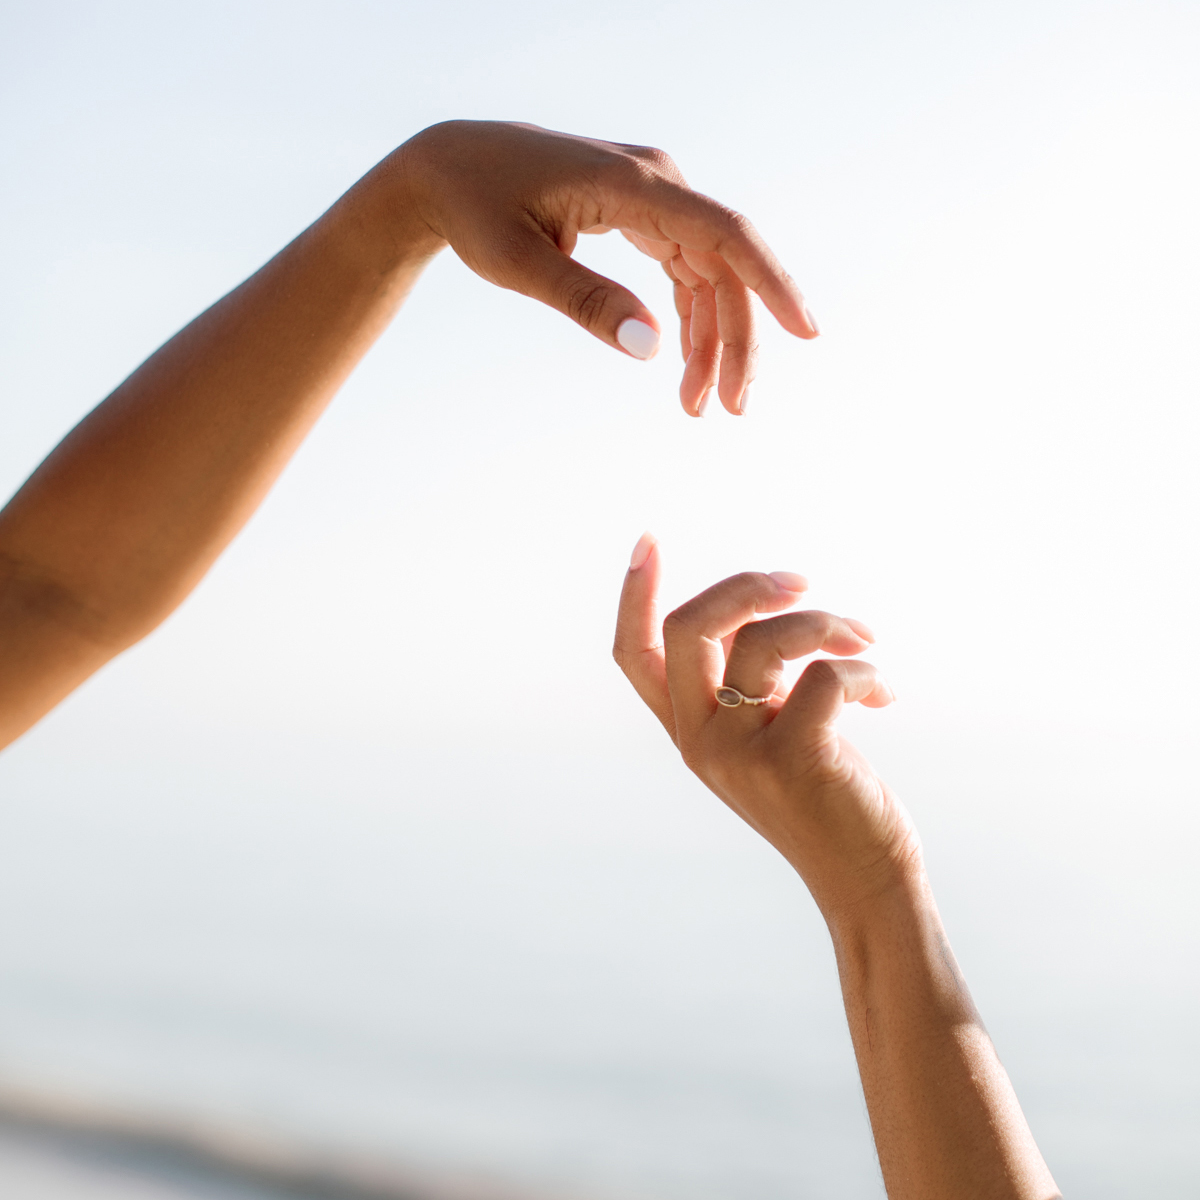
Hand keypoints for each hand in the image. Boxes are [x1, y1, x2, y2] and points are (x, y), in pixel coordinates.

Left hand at [393, 121, 819, 415]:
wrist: (449, 170)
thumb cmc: (476, 209)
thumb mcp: (519, 264)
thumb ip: (585, 301)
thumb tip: (651, 348)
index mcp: (631, 184)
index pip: (724, 233)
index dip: (771, 284)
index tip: (806, 332)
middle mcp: (655, 182)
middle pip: (724, 266)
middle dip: (736, 340)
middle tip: (732, 409)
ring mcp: (652, 196)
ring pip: (709, 274)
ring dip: (713, 340)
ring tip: (699, 405)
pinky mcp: (642, 213)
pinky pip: (685, 270)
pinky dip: (689, 319)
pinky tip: (684, 367)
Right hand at [613, 534, 919, 915]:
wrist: (865, 879)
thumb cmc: (823, 797)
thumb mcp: (767, 736)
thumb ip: (750, 683)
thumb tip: (769, 609)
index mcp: (688, 732)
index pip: (636, 656)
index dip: (634, 596)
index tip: (648, 542)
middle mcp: (700, 742)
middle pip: (688, 628)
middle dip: (746, 585)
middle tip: (800, 583)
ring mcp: (739, 752)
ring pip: (765, 640)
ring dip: (826, 622)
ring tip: (865, 638)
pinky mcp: (790, 757)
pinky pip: (825, 672)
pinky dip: (864, 667)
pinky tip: (884, 693)